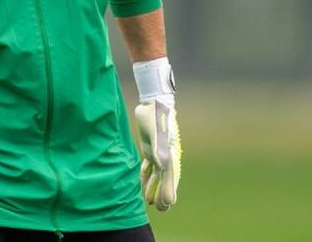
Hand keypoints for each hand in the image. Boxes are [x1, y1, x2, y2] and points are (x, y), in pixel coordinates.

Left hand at [132, 58, 180, 210]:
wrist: (154, 103)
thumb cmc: (157, 117)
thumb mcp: (157, 133)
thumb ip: (158, 148)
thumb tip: (160, 164)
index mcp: (170, 154)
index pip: (170, 177)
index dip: (168, 190)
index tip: (168, 204)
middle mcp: (166, 155)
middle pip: (164, 179)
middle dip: (162, 194)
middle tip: (160, 209)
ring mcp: (158, 152)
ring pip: (156, 175)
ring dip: (153, 187)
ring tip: (149, 202)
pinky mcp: (150, 148)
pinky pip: (148, 166)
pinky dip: (145, 176)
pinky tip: (141, 183)